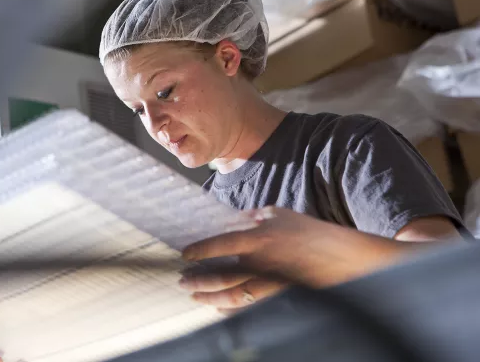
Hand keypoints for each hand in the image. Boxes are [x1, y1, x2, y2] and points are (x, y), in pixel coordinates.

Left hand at [181, 206, 405, 305]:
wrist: (341, 256)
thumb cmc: (310, 231)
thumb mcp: (279, 214)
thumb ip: (253, 217)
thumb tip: (233, 219)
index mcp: (258, 237)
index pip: (220, 245)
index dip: (199, 251)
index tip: (185, 255)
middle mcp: (260, 262)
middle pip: (221, 277)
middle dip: (198, 282)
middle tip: (183, 282)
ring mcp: (269, 282)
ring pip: (232, 296)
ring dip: (209, 298)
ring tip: (195, 296)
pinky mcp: (277, 296)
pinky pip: (248, 307)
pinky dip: (230, 310)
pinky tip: (218, 308)